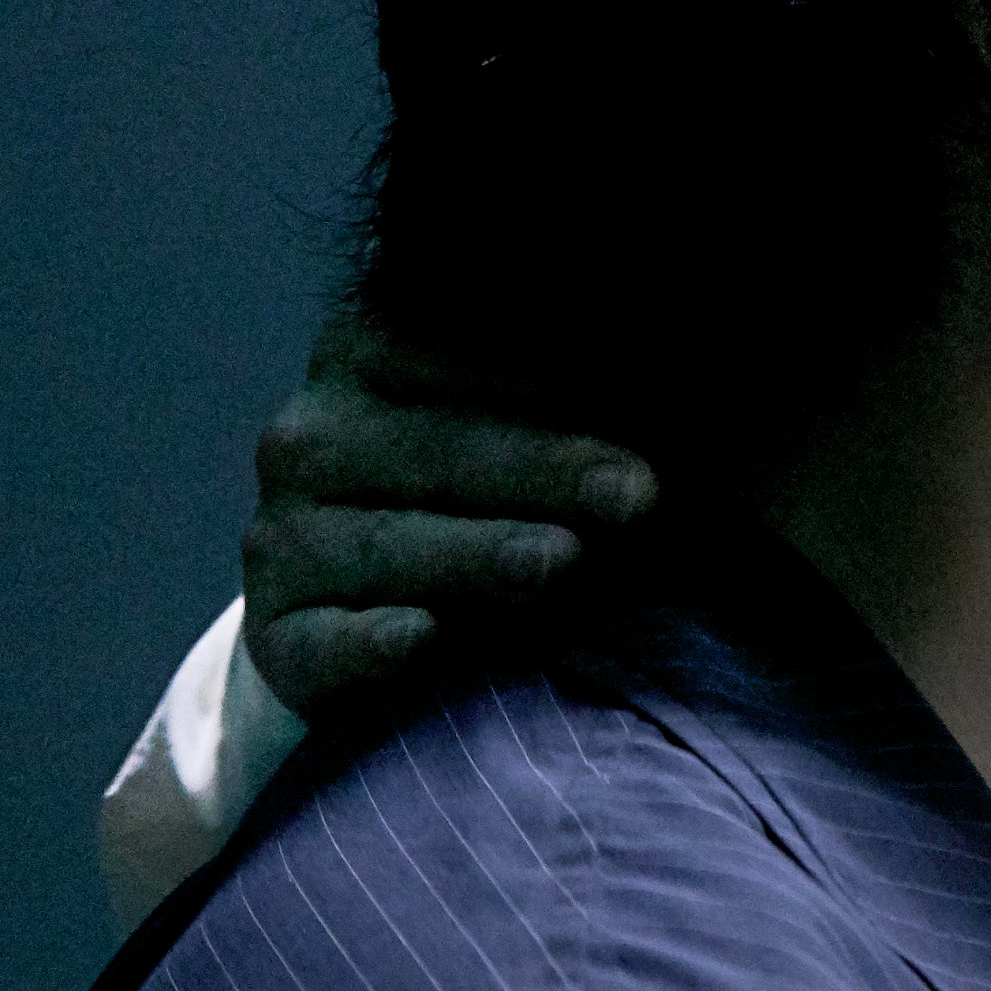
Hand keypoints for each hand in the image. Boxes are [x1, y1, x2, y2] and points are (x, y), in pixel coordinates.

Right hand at [240, 314, 658, 719]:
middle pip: (434, 448)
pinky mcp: (278, 635)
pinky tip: (425, 638)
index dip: (569, 377)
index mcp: (374, 348)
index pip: (462, 349)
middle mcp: (314, 437)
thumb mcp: (556, 414)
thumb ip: (611, 385)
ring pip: (378, 542)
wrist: (414, 598)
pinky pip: (316, 641)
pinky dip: (367, 643)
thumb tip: (712, 380)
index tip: (679, 404)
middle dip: (544, 468)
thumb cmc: (519, 483)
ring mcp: (283, 538)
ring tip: (562, 560)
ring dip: (473, 553)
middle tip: (641, 491)